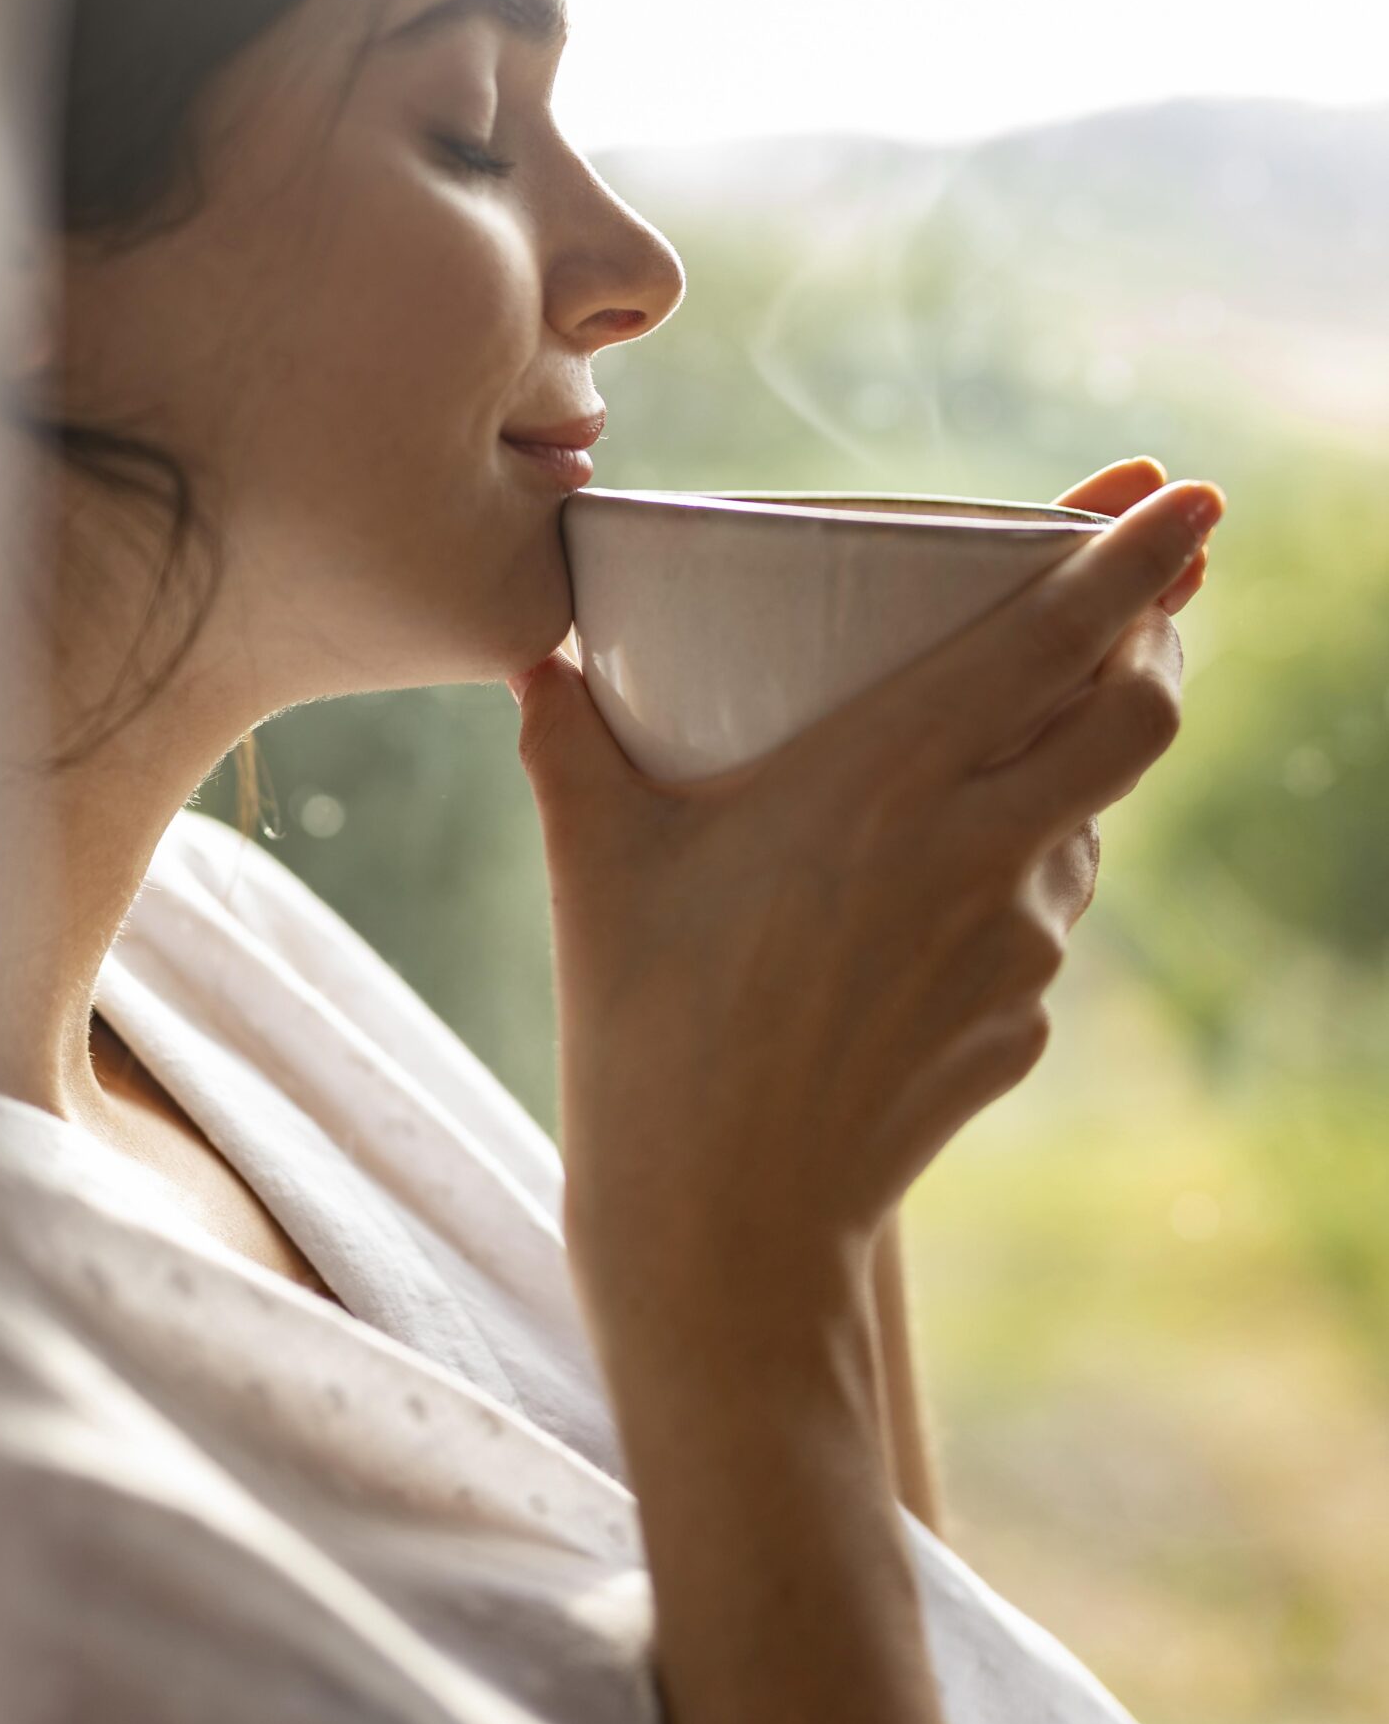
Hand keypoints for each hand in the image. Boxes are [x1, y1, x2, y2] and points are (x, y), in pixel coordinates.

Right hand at [513, 478, 1223, 1384]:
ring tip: (992, 760)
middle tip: (1139, 612)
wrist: (721, 1229)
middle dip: (1159, 645)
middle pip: (1140, 718)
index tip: (1187, 493)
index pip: (1056, 635)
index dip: (1138, 553)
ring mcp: (1018, 947)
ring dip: (1076, 767)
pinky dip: (1023, 876)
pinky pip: (1047, 917)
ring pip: (1094, 817)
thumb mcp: (597, 863)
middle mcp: (979, 851)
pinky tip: (936, 898)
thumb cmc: (646, 1027)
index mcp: (884, 779)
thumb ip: (571, 738)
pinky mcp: (1025, 1024)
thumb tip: (537, 656)